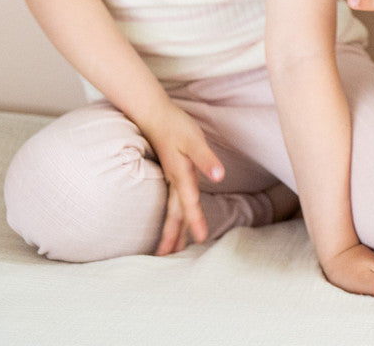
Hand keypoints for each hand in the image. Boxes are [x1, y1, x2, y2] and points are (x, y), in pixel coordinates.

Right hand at [140, 101, 224, 255]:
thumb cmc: (176, 126)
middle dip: (173, 236)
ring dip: (170, 230)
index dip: (195, 220)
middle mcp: (174, 180)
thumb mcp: (194, 140)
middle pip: (175, 213)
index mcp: (180, 174)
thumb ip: (207, 159)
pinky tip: (173, 221)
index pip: (190, 202)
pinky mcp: (170, 173)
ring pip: (171, 209)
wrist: (154, 114)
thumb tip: (220, 177)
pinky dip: (172, 215)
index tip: (201, 239)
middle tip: (169, 260)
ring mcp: (170, 177)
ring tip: (167, 251)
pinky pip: (171, 200)